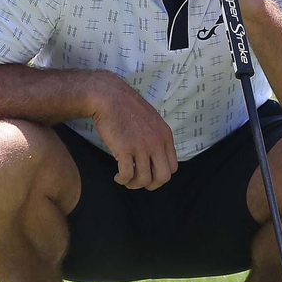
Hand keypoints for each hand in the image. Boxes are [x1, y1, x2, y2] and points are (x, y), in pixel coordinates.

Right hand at [89, 72, 177, 190]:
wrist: (109, 96)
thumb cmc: (126, 108)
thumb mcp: (152, 120)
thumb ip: (157, 137)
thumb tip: (156, 157)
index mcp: (165, 136)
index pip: (172, 167)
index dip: (160, 175)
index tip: (149, 174)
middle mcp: (157, 143)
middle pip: (163, 177)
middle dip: (151, 185)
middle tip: (138, 182)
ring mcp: (142, 146)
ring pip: (144, 179)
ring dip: (133, 184)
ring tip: (125, 179)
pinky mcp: (125, 149)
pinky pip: (127, 175)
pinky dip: (122, 180)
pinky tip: (117, 176)